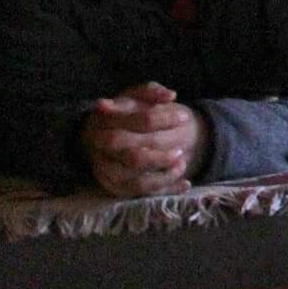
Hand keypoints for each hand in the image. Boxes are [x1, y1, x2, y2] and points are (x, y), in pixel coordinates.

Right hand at [82, 83, 204, 197]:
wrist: (105, 134)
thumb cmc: (125, 113)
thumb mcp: (134, 96)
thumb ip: (150, 91)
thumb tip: (170, 95)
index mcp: (105, 123)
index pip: (137, 123)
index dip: (164, 119)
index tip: (184, 116)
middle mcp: (101, 150)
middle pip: (133, 158)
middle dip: (161, 157)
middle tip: (182, 150)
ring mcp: (106, 172)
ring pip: (136, 183)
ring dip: (165, 176)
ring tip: (182, 164)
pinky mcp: (114, 188)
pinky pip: (141, 197)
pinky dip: (166, 191)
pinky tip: (186, 183)